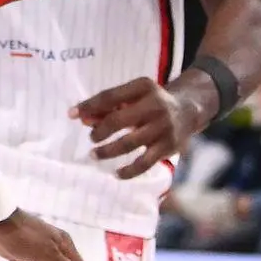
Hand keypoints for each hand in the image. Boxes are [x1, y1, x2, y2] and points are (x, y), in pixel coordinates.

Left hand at [74, 74, 205, 175]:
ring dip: (108, 151)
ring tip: (94, 154)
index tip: (71, 114)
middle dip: (100, 131)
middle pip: (119, 119)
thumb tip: (81, 118)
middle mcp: (155, 105)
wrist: (189, 109)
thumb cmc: (151, 102)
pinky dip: (129, 171)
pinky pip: (145, 162)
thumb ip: (108, 106)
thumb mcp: (133, 96)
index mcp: (143, 87)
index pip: (110, 96)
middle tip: (91, 138)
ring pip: (129, 143)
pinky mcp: (169, 146)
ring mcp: (163, 127)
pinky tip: (116, 173)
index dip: (89, 106)